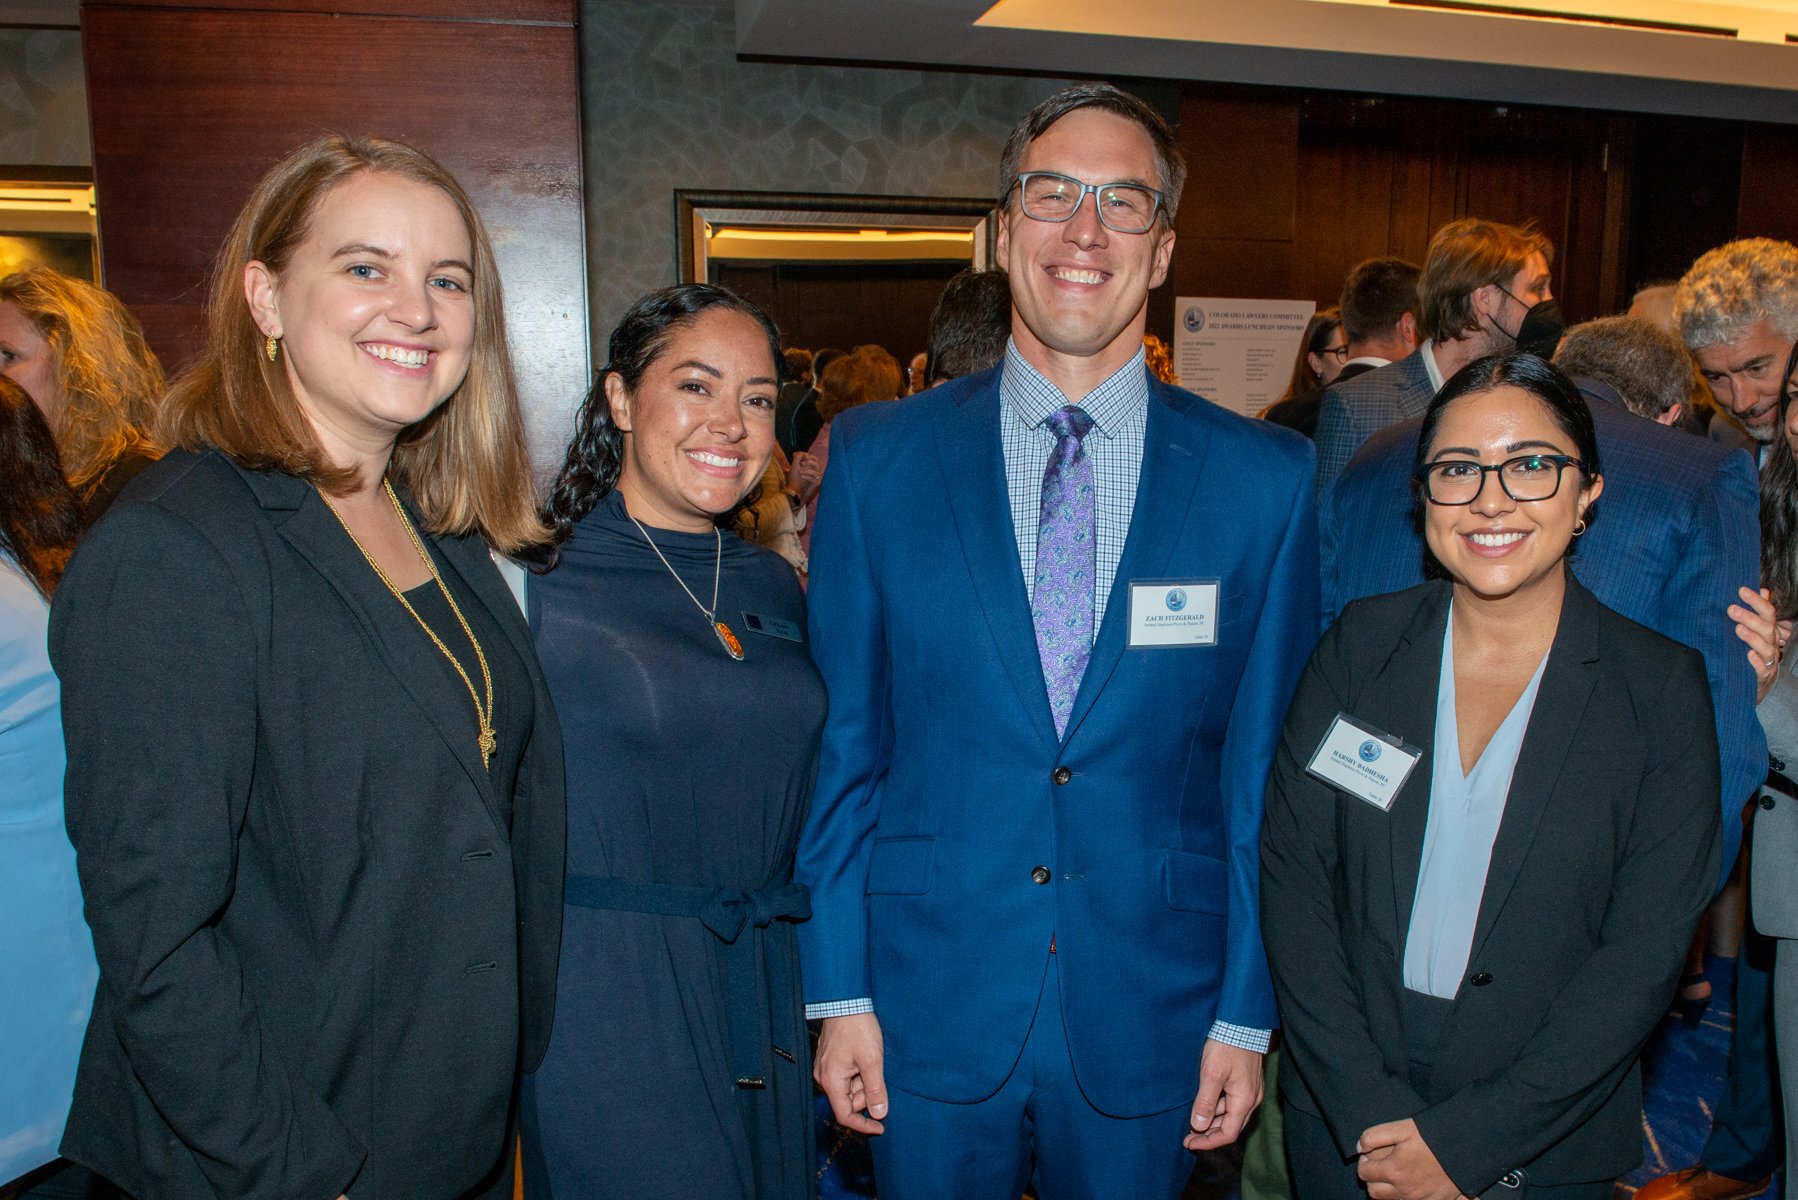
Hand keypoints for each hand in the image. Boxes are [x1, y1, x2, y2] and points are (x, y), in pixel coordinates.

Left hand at [788, 451, 821, 500]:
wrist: (795, 491)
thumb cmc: (795, 480)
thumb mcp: (794, 467)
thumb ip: (797, 459)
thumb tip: (798, 453)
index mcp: (811, 467)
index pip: (814, 459)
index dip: (809, 457)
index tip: (802, 457)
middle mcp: (816, 472)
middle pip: (816, 464)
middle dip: (808, 463)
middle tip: (801, 464)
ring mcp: (817, 478)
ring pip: (816, 470)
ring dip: (807, 470)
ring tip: (800, 472)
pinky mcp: (817, 484)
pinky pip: (815, 478)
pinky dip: (807, 477)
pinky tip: (802, 476)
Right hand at [815, 1012, 887, 1133]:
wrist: (845, 1001)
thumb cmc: (858, 1029)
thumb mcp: (872, 1061)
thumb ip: (875, 1090)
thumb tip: (879, 1114)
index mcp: (832, 1081)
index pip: (845, 1115)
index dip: (864, 1125)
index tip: (881, 1126)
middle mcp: (824, 1078)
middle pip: (849, 1101)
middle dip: (867, 1094)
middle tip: (879, 1074)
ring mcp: (825, 1068)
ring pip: (849, 1088)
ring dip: (863, 1081)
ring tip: (871, 1060)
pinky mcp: (829, 1059)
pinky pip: (846, 1076)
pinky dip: (858, 1073)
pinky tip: (865, 1057)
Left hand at [1184, 1040, 1262, 1150]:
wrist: (1243, 1023)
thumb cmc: (1227, 1046)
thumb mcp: (1211, 1074)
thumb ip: (1205, 1102)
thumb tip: (1198, 1126)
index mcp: (1243, 1101)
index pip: (1227, 1134)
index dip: (1207, 1143)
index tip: (1189, 1143)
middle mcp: (1251, 1100)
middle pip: (1230, 1127)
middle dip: (1208, 1134)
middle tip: (1188, 1135)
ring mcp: (1251, 1091)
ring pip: (1231, 1115)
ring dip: (1212, 1121)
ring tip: (1193, 1121)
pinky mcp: (1248, 1082)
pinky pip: (1233, 1103)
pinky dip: (1218, 1109)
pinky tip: (1205, 1104)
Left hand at [1356, 1118, 1461, 1199]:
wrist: (1464, 1147)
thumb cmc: (1432, 1136)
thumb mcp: (1401, 1128)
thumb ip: (1374, 1136)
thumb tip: (1359, 1148)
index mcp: (1393, 1171)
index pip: (1364, 1173)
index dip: (1365, 1162)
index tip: (1372, 1155)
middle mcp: (1404, 1190)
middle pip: (1374, 1192)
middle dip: (1373, 1179)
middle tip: (1381, 1165)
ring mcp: (1419, 1199)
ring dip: (1387, 1190)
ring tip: (1396, 1174)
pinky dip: (1405, 1197)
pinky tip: (1411, 1183)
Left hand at [1729, 586, 1782, 702]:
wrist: (1760, 682)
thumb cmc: (1755, 651)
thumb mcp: (1756, 630)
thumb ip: (1758, 612)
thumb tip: (1763, 590)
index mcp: (1769, 630)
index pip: (1767, 612)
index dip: (1756, 601)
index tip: (1740, 590)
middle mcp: (1771, 643)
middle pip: (1766, 627)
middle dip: (1750, 617)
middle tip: (1731, 609)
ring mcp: (1768, 659)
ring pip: (1765, 647)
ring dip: (1752, 637)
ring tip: (1738, 629)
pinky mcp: (1763, 675)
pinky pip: (1762, 668)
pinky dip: (1756, 661)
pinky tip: (1748, 655)